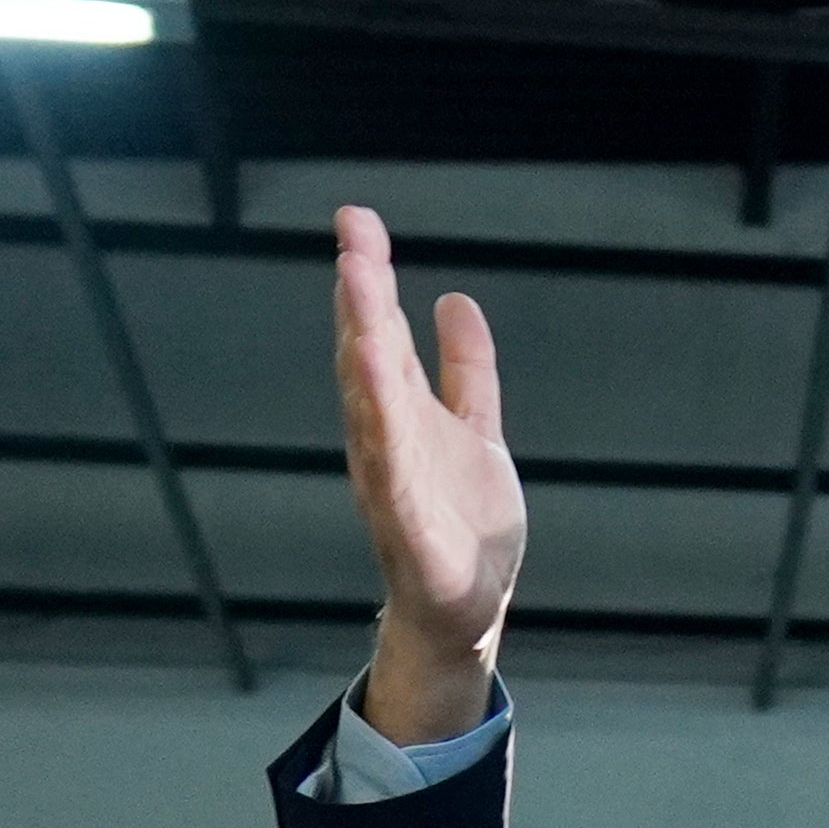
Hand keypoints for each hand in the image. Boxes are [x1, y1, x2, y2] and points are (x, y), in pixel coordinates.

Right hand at [333, 202, 523, 742]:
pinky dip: (384, 437)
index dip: (370, 276)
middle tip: (353, 238)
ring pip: (372, 405)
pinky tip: (378, 395)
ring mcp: (391, 481)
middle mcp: (385, 438)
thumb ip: (467, 370)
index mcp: (400, 410)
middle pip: (368, 357)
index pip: (380, 331)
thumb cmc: (462, 522)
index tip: (357, 219)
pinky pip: (392, 476)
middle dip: (360, 298)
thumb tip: (454, 299)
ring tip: (359, 289)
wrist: (466, 608)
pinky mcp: (406, 528)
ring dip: (363, 346)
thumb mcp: (475, 428)